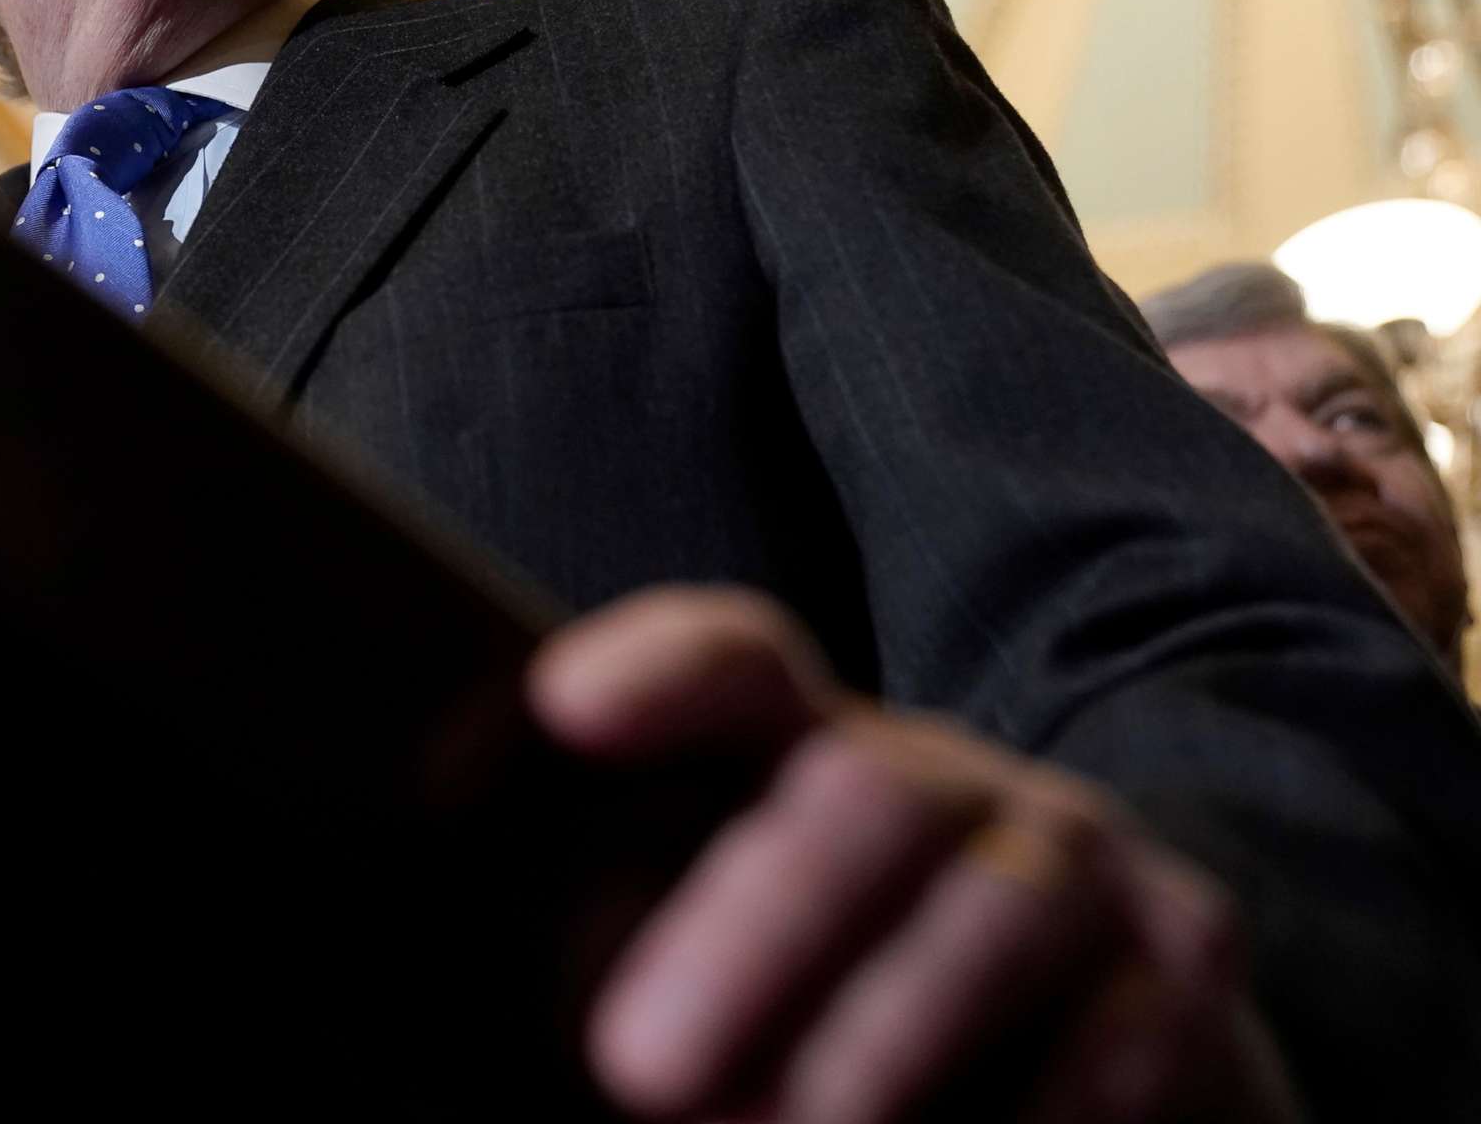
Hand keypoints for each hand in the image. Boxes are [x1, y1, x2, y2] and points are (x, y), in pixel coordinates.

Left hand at [527, 588, 1302, 1121]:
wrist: (1097, 1041)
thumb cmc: (839, 995)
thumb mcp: (737, 956)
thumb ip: (645, 951)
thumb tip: (597, 1024)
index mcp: (801, 746)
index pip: (733, 664)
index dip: (656, 674)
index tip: (562, 709)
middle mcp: (942, 776)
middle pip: (862, 792)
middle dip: (754, 930)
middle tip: (638, 1068)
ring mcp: (1071, 852)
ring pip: (987, 917)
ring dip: (879, 1043)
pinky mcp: (1182, 955)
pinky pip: (1118, 1031)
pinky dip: (1034, 1115)